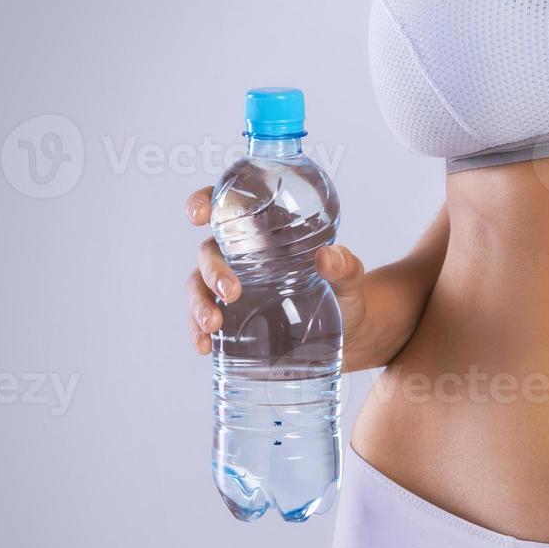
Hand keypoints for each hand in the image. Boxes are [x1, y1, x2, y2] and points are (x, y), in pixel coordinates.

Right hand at [183, 186, 369, 357]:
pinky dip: (198, 331)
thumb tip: (327, 257)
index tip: (199, 215)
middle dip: (213, 270)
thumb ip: (345, 267)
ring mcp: (234, 288)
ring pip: (200, 286)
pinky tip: (204, 345)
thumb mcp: (351, 281)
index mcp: (267, 234)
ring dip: (199, 303)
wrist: (348, 339)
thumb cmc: (346, 298)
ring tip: (212, 326)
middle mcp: (243, 257)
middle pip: (210, 252)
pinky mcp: (232, 320)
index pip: (229, 208)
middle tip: (232, 292)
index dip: (205, 202)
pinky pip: (203, 320)